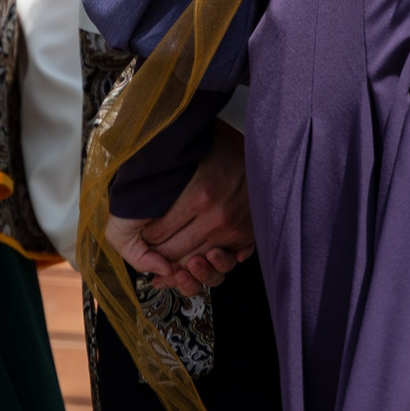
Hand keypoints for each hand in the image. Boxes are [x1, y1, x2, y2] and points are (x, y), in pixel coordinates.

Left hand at [138, 124, 256, 294]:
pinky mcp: (246, 237)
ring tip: (169, 256)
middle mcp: (217, 218)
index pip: (158, 233)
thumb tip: (138, 173)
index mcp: (200, 195)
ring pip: (196, 263)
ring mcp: (233, 231)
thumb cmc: (228, 145)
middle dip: (157, 254)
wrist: (271, 150)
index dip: (144, 235)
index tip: (141, 230)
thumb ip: (168, 162)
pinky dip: (206, 265)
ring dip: (179, 264)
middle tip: (149, 248)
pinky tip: (194, 258)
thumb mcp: (195, 147)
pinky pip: (220, 263)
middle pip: (174, 253)